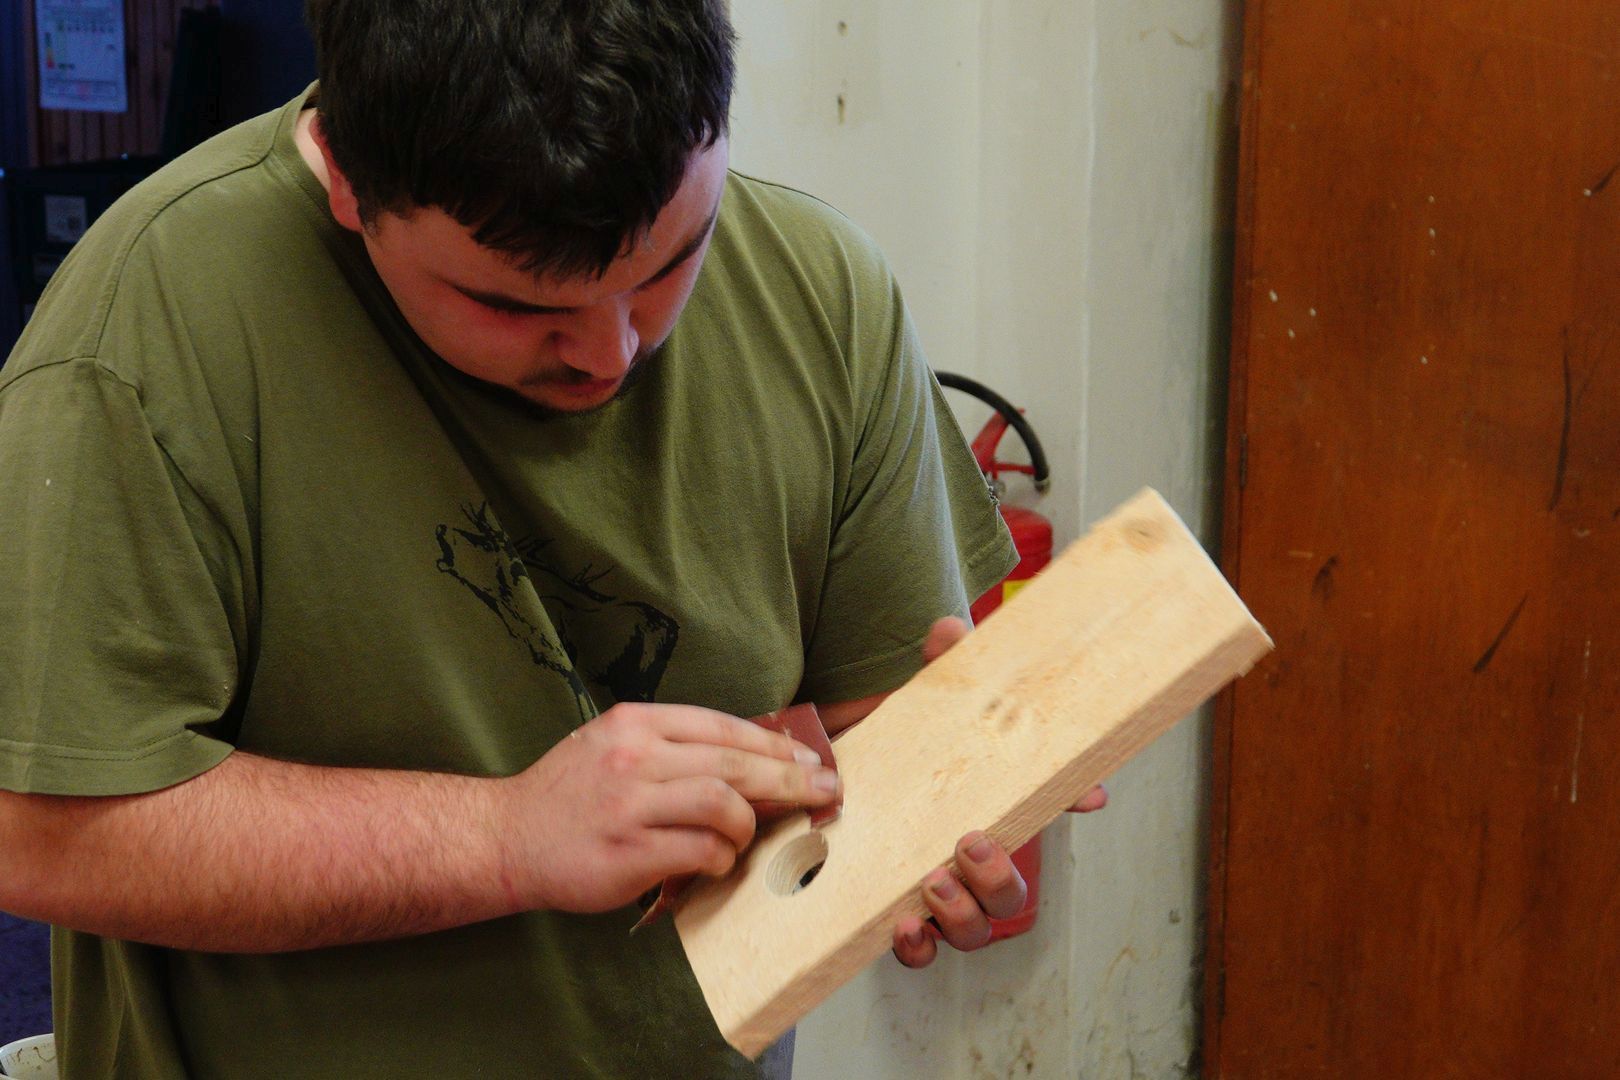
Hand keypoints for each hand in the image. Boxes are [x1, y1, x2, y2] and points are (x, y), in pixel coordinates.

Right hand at [499, 703, 840, 913]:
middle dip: (789, 779)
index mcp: (636, 722)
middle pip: (735, 763)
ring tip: (747, 838)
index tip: (809, 759)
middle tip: (823, 791)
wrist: (505, 837)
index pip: (724, 726)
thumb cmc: (569, 794)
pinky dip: (721, 857)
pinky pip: (699, 850)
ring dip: (749, 825)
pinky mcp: (627, 852)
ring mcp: (630, 804)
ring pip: (723, 804)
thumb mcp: (613, 745)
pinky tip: (717, 862)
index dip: (775, 744)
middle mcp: (635, 756)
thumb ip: (672, 747)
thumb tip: (751, 759)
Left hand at [891, 617, 1107, 967]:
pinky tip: (903, 926)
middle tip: (971, 843)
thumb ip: (936, 669)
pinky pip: (918, 952)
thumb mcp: (917, 704)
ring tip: (933, 880)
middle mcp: (971, 860)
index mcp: (991, 806)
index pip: (1048, 807)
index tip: (1089, 794)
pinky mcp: (892, 911)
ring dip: (962, 914)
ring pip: (973, 929)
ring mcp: (936, 892)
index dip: (1075, 799)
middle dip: (999, 877)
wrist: (831, 778)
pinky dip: (915, 946)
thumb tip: (949, 631)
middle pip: (1010, 896)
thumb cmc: (895, 747)